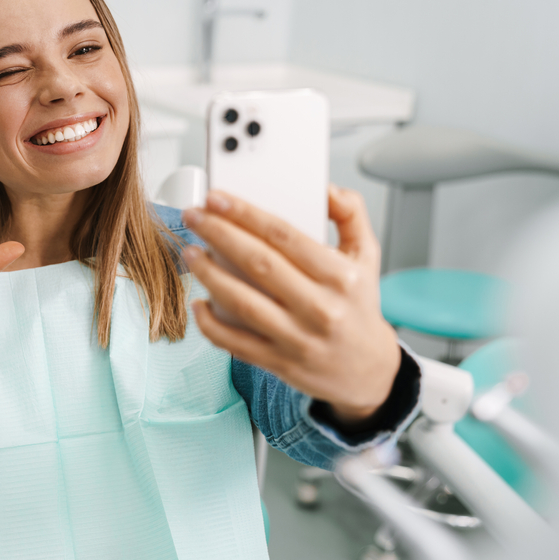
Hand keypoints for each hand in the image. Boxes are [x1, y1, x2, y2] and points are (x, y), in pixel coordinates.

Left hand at [182, 186, 400, 423]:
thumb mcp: (367, 256)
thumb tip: (326, 188)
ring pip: (242, 302)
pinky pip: (235, 342)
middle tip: (194, 216)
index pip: (284, 236)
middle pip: (258, 263)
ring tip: (190, 252)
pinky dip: (210, 323)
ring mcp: (298, 338)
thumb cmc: (357, 307)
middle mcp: (320, 308)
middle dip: (218, 234)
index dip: (245, 214)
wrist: (368, 370)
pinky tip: (198, 303)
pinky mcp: (279, 362)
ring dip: (209, 274)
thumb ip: (350, 215)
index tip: (217, 198)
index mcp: (341, 277)